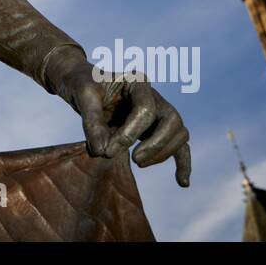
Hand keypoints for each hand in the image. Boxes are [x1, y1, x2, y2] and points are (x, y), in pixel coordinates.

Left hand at [52, 54, 191, 186]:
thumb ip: (91, 122)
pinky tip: (182, 182)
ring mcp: (158, 112)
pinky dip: (182, 163)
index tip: (107, 151)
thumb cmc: (83, 85)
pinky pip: (179, 145)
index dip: (129, 134)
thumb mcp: (82, 96)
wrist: (82, 85)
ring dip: (164, 153)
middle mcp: (153, 96)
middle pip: (172, 121)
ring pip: (179, 133)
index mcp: (138, 82)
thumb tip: (102, 152)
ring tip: (138, 163)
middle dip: (155, 145)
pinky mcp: (157, 128)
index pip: (145, 110)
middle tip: (135, 160)